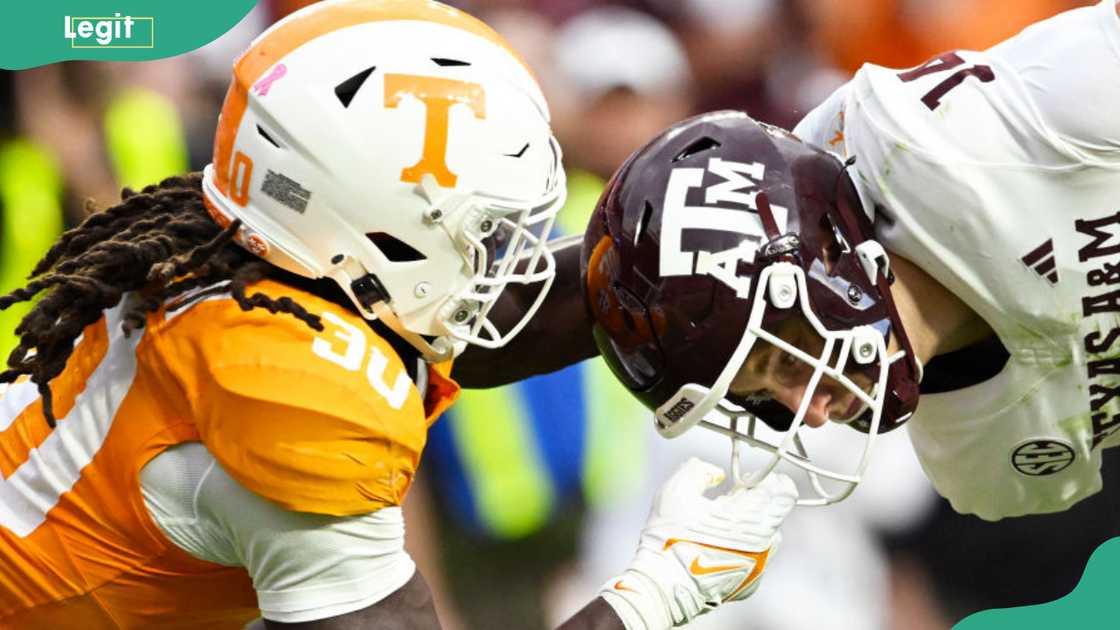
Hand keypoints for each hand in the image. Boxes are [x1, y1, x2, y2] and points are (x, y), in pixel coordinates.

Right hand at [600, 458, 796, 629]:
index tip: (750, 480)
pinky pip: (757, 556)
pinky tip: (719, 548)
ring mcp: (759, 565)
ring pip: (768, 535)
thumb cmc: (668, 540)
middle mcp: (761, 542)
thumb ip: (700, 470)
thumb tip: (718, 474)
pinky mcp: (751, 582)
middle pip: (777, 512)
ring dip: (752, 525)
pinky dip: (744, 548)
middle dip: (758, 500)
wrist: (663, 587)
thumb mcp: (675, 490)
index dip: (769, 480)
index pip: (784, 492)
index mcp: (748, 517)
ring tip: (724, 526)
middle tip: (733, 500)